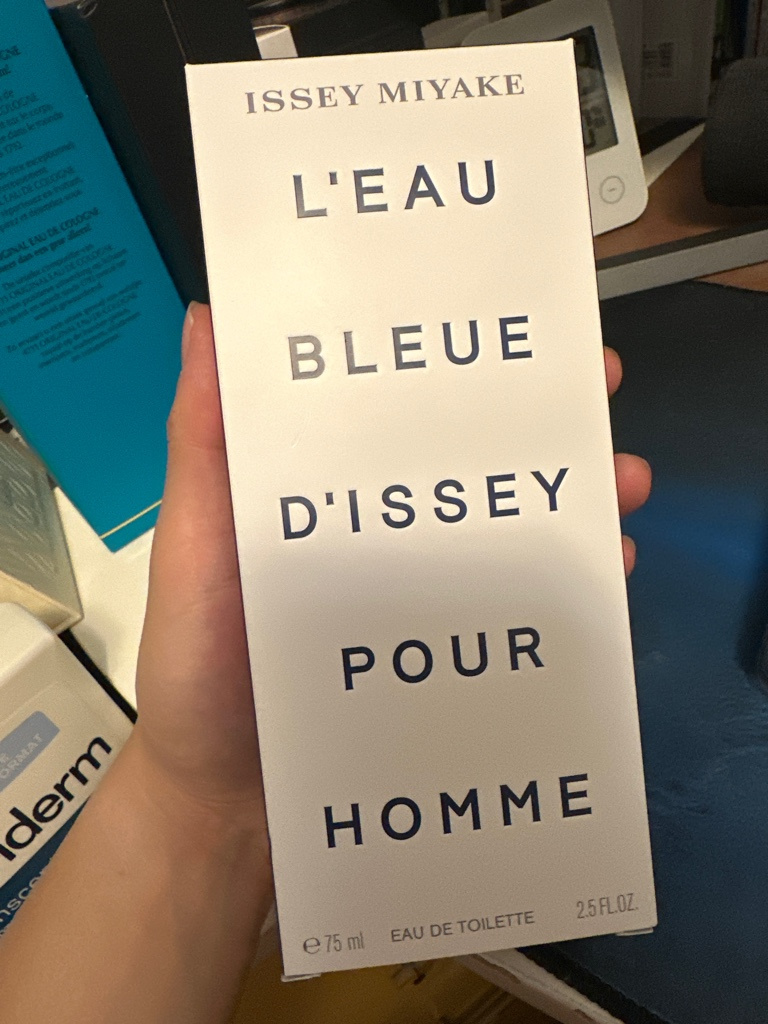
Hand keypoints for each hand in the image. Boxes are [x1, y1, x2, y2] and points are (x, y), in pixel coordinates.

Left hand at [133, 307, 649, 820]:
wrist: (225, 804)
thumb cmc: (197, 663)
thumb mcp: (193, 543)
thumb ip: (202, 442)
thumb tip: (209, 316)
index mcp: (321, 490)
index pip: (390, 407)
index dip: (445, 361)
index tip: (503, 321)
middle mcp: (379, 531)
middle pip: (467, 462)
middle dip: (537, 419)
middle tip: (595, 386)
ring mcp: (418, 594)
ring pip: (507, 529)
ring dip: (571, 497)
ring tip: (622, 479)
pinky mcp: (446, 655)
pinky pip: (516, 608)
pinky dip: (564, 584)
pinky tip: (609, 569)